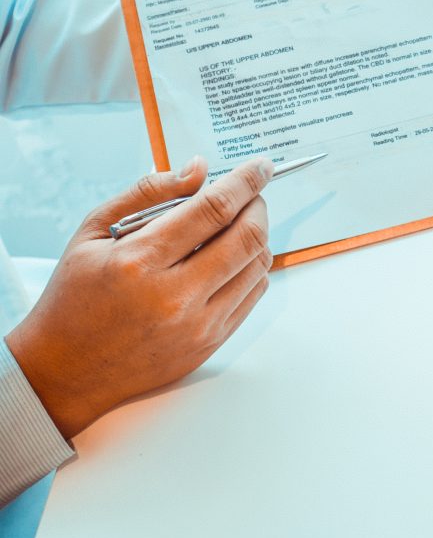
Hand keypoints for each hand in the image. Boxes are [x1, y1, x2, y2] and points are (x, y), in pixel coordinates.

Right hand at [6, 156, 273, 438]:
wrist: (65, 370)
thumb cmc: (76, 296)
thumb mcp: (94, 232)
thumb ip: (149, 193)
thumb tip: (199, 169)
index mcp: (140, 262)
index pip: (214, 209)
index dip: (245, 181)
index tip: (261, 166)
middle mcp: (175, 296)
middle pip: (247, 237)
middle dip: (258, 205)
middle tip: (252, 194)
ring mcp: (197, 324)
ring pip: (258, 266)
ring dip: (259, 236)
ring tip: (238, 224)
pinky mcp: (210, 342)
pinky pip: (253, 294)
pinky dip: (253, 267)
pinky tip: (233, 257)